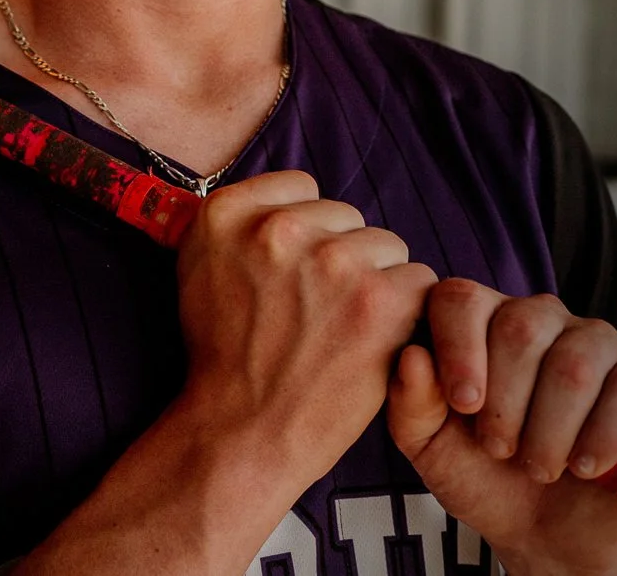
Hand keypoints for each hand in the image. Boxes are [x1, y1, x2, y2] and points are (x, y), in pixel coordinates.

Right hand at [176, 171, 435, 487]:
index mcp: (227, 213)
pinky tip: (373, 342)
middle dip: (342, 257)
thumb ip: (236, 227)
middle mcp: (278, 227)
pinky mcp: (378, 300)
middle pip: (347, 217)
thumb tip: (282, 201)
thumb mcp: (197, 269)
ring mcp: (331, 261)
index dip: (307, 232)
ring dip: (377, 284)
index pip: (302, 187)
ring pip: (386, 247)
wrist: (242, 429)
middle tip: (317, 310)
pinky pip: (419, 282)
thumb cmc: (224, 357)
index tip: (295, 269)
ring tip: (343, 330)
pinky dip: (406, 314)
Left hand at [388, 280, 616, 574]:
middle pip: (519, 328)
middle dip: (505, 403)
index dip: (459, 348)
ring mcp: (594, 340)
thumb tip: (413, 355)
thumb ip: (411, 401)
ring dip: (550, 431)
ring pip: (573, 363)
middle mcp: (536, 317)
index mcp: (477, 322)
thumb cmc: (481, 476)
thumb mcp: (428, 446)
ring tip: (539, 466)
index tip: (463, 406)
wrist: (547, 531)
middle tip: (500, 449)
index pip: (461, 298)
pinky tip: (585, 466)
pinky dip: (603, 438)